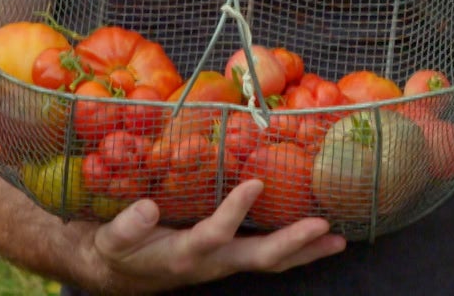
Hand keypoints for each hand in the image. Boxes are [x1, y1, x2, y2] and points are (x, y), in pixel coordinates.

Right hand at [76, 179, 345, 292]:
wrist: (121, 272)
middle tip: (325, 227)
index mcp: (183, 254)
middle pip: (259, 258)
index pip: (214, 234)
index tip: (256, 182)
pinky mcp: (233, 256)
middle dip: (294, 244)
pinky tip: (321, 235)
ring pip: (272, 261)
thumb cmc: (117, 250)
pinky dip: (297, 247)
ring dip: (306, 251)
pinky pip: (270, 255)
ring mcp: (227, 261)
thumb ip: (129, 226)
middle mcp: (213, 262)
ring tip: (339, 239)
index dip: (235, 211)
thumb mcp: (113, 239)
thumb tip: (148, 206)